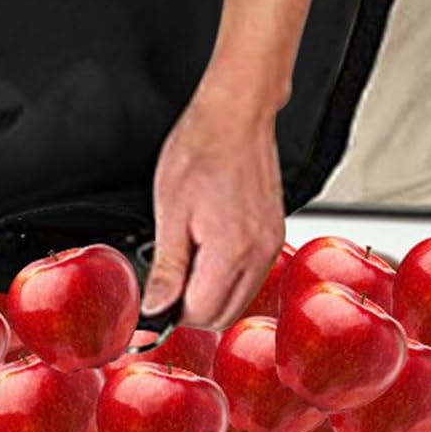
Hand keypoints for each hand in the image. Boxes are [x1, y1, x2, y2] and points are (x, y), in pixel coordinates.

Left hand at [141, 85, 286, 327]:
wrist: (235, 117)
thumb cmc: (200, 151)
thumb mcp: (170, 211)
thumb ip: (167, 267)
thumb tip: (156, 306)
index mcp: (231, 251)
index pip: (202, 313)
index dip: (172, 312)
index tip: (155, 298)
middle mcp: (260, 253)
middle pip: (225, 314)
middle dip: (192, 309)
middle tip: (166, 284)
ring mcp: (272, 244)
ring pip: (242, 298)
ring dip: (212, 294)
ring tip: (186, 264)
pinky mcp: (276, 233)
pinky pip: (254, 274)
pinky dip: (230, 276)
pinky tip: (209, 252)